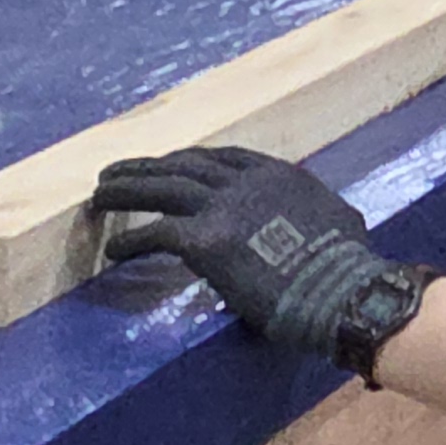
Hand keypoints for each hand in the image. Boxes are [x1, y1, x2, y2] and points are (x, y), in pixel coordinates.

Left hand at [92, 145, 421, 368]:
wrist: (336, 287)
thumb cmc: (345, 261)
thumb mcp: (337, 218)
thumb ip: (315, 210)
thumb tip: (327, 221)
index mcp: (278, 174)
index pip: (223, 157)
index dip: (189, 159)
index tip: (168, 162)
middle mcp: (246, 182)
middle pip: (183, 166)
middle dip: (146, 167)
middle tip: (115, 172)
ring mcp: (224, 208)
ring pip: (162, 190)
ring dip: (126, 191)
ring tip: (100, 195)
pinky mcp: (205, 241)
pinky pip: (155, 235)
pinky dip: (131, 241)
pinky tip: (113, 250)